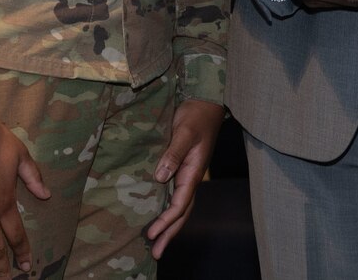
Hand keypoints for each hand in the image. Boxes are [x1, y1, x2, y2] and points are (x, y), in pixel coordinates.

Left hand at [145, 99, 224, 258]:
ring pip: (180, 206)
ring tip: (157, 243)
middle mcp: (191, 177)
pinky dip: (169, 211)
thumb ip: (173, 154)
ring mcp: (188, 174)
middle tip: (156, 254)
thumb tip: (161, 177)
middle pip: (182, 212)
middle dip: (170, 233)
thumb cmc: (196, 115)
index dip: (166, 221)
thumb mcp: (184, 132)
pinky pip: (176, 195)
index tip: (152, 234)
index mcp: (194, 172)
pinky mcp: (182, 168)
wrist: (205, 103)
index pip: (180, 204)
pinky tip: (159, 216)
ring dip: (170, 226)